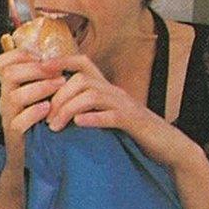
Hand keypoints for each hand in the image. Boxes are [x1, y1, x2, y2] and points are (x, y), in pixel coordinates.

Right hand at [0, 49, 66, 163]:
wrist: (31, 158)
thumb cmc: (39, 123)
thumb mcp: (37, 98)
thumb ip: (42, 80)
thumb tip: (57, 59)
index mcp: (9, 87)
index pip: (1, 63)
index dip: (18, 54)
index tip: (40, 56)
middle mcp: (4, 99)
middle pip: (9, 75)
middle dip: (35, 69)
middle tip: (57, 71)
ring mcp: (8, 117)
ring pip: (14, 96)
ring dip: (40, 88)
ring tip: (60, 85)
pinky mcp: (14, 135)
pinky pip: (19, 121)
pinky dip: (34, 112)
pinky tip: (48, 108)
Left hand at [45, 55, 194, 168]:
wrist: (169, 147)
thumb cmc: (135, 134)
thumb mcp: (109, 116)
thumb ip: (89, 109)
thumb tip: (57, 110)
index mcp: (108, 88)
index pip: (83, 63)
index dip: (61, 61)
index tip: (39, 69)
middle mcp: (115, 91)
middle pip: (81, 81)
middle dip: (59, 97)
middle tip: (46, 119)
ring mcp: (125, 105)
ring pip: (91, 96)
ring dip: (68, 110)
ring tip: (55, 127)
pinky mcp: (134, 123)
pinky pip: (111, 116)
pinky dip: (93, 119)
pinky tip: (79, 125)